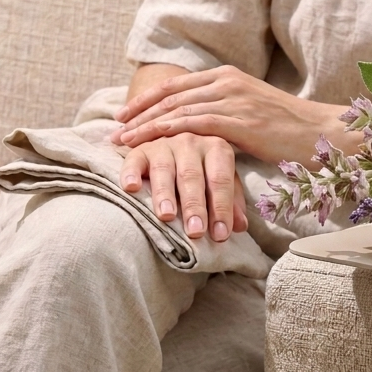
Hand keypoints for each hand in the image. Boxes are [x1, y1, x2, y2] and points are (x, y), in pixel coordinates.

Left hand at [111, 65, 347, 164]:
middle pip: (172, 95)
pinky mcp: (239, 120)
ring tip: (123, 141)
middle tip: (115, 128)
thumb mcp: (252, 110)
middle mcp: (228, 82)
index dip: (148, 98)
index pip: (178, 85)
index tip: (124, 113)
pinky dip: (168, 131)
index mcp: (229, 76)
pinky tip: (152, 142)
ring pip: (178, 109)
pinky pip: (195, 123)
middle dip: (139, 112)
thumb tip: (198, 122)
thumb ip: (225, 109)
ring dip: (146, 126)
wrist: (318, 131)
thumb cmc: (287, 127)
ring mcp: (233, 99)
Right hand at [119, 132, 247, 240]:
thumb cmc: (201, 167)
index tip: (220, 234)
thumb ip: (231, 200)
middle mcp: (191, 141)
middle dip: (194, 205)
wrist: (172, 137)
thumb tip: (240, 227)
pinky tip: (131, 188)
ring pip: (164, 169)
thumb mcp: (220, 178)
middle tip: (195, 232)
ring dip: (165, 193)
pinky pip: (134, 160)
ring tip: (167, 216)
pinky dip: (131, 173)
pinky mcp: (140, 149)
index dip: (221, 207)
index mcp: (216, 147)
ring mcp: (164, 143)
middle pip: (192, 176)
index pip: (221, 179)